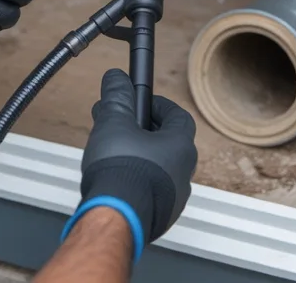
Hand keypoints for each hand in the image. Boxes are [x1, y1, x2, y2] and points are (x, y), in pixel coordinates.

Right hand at [65, 69, 197, 259]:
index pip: (178, 116)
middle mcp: (183, 173)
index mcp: (180, 146)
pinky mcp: (158, 216)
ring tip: (112, 151)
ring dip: (138, 155)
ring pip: (157, 167)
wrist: (116, 217)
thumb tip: (116, 77)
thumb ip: (117, 96)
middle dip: (142, 129)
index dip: (159, 105)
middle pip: (166, 142)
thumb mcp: (114, 121)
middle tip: (120, 124)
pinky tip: (114, 177)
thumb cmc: (121, 169)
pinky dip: (135, 179)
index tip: (141, 101)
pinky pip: (149, 190)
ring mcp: (173, 198)